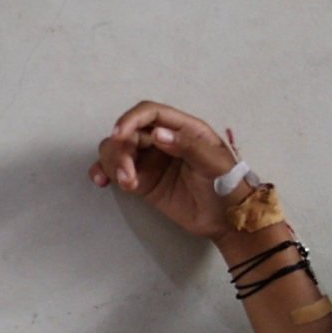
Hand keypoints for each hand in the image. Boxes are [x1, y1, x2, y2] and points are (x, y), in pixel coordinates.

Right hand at [92, 101, 246, 243]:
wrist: (229, 219)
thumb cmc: (229, 185)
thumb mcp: (215, 164)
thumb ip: (189, 146)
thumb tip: (157, 134)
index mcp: (183, 128)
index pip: (150, 113)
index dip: (131, 119)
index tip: (119, 135)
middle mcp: (163, 140)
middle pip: (128, 133)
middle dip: (121, 150)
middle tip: (128, 176)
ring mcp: (150, 161)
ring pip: (117, 150)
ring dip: (113, 163)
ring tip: (128, 184)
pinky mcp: (143, 181)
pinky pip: (116, 170)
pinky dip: (104, 171)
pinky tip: (101, 181)